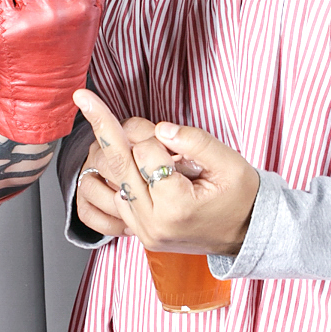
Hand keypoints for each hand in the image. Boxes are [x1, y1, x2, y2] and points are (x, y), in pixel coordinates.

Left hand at [72, 89, 261, 258]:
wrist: (247, 233)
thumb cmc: (241, 197)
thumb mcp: (230, 163)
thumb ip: (195, 141)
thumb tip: (161, 129)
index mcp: (177, 207)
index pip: (146, 153)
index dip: (160, 138)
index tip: (176, 143)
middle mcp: (153, 223)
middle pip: (118, 164)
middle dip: (104, 127)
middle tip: (84, 98)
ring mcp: (142, 231)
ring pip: (108, 181)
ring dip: (115, 157)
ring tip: (128, 144)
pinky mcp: (137, 233)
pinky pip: (111, 201)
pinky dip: (115, 179)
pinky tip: (124, 167)